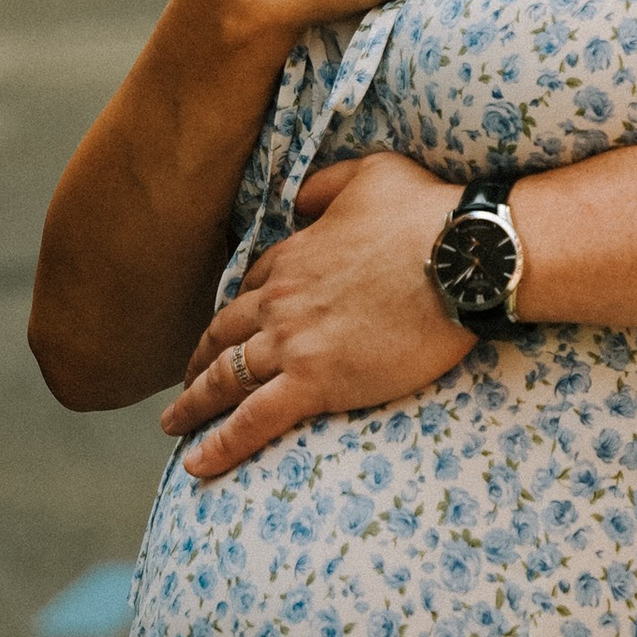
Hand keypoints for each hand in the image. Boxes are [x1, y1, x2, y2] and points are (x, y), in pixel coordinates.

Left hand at [164, 152, 463, 473]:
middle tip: (186, 383)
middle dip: (199, 360)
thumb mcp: (371, 173)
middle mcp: (280, 301)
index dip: (234, 313)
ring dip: (194, 404)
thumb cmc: (426, 212)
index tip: (227, 331)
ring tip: (174, 424)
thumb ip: (326, 184)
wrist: (461, 256)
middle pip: (223, 335)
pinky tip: (196, 463)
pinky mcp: (315, 381)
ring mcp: (292, 343)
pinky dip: (220, 444)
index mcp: (292, 257)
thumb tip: (301, 201)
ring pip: (225, 379)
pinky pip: (254, 420)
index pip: (249, 289)